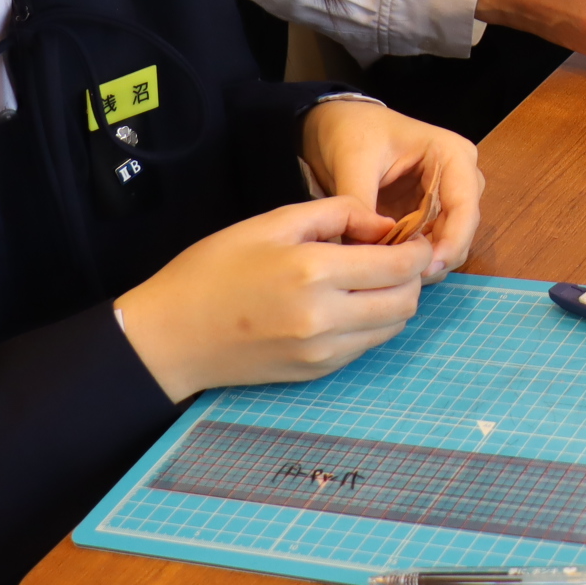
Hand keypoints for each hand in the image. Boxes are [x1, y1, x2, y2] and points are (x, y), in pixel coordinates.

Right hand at [114, 196, 427, 401]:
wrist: (169, 336)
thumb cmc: (214, 270)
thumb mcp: (273, 222)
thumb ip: (336, 213)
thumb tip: (382, 224)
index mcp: (314, 272)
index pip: (398, 266)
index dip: (415, 249)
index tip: (409, 237)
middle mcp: (325, 318)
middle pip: (406, 301)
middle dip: (411, 276)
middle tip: (394, 257)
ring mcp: (321, 351)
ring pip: (392, 328)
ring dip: (395, 302)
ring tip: (371, 279)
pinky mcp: (315, 372)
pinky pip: (366, 346)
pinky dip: (372, 324)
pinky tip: (348, 303)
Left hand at [300, 97, 484, 277]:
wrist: (340, 124)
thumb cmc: (353, 131)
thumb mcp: (354, 162)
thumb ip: (360, 206)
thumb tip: (365, 251)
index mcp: (452, 154)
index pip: (464, 205)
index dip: (451, 241)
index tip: (423, 268)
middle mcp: (459, 177)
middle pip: (462, 228)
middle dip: (436, 256)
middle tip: (401, 277)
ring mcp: (446, 197)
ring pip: (449, 241)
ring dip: (424, 260)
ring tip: (390, 272)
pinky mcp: (430, 213)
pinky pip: (430, 243)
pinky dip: (412, 257)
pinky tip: (388, 265)